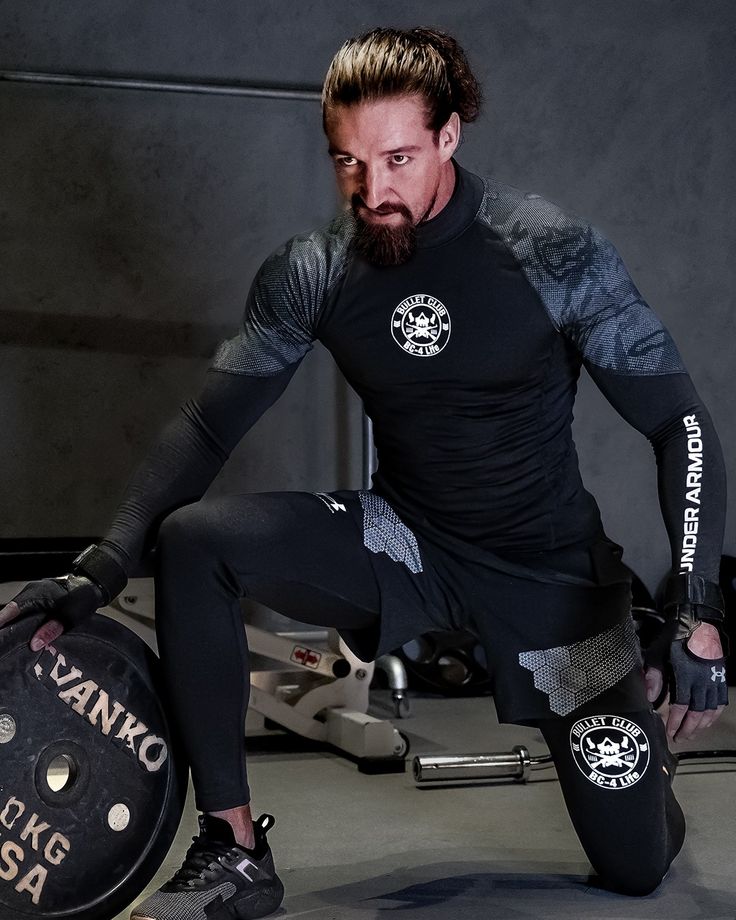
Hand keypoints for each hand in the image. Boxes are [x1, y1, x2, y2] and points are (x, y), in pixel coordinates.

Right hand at [0, 575, 104, 649]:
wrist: (90, 585)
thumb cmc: (82, 597)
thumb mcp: (71, 616)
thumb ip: (52, 629)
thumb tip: (34, 644)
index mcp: (38, 594)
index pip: (14, 608)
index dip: (3, 620)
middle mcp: (30, 592)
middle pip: (10, 612)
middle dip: (4, 626)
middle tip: (2, 641)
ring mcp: (31, 596)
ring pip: (15, 612)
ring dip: (10, 625)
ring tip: (6, 641)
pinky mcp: (33, 601)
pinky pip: (20, 613)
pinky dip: (17, 623)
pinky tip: (16, 635)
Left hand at [645, 622, 726, 741]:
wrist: (697, 622)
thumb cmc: (674, 637)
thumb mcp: (658, 652)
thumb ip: (654, 675)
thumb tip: (648, 696)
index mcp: (686, 676)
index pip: (681, 706)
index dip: (675, 721)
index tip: (669, 731)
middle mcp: (703, 681)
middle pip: (697, 712)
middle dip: (688, 728)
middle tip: (680, 738)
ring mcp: (714, 680)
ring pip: (710, 710)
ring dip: (701, 725)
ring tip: (692, 733)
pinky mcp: (721, 677)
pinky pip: (721, 701)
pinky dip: (715, 714)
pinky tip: (709, 720)